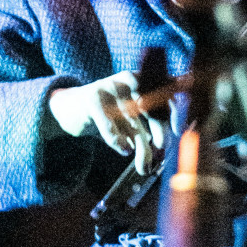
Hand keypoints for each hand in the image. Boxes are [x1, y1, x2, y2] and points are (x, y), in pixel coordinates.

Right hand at [48, 72, 165, 174]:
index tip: (178, 131)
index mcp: (141, 79)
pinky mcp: (92, 101)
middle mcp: (127, 81)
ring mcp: (109, 89)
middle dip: (161, 134)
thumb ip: (152, 118)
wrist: (69, 106)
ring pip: (134, 126)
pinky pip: (112, 128)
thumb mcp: (130, 109)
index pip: (165, 91)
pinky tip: (124, 150)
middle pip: (153, 110)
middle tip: (161, 152)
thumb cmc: (108, 111)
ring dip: (143, 151)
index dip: (174, 111)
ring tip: (144, 168)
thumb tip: (173, 142)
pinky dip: (120, 143)